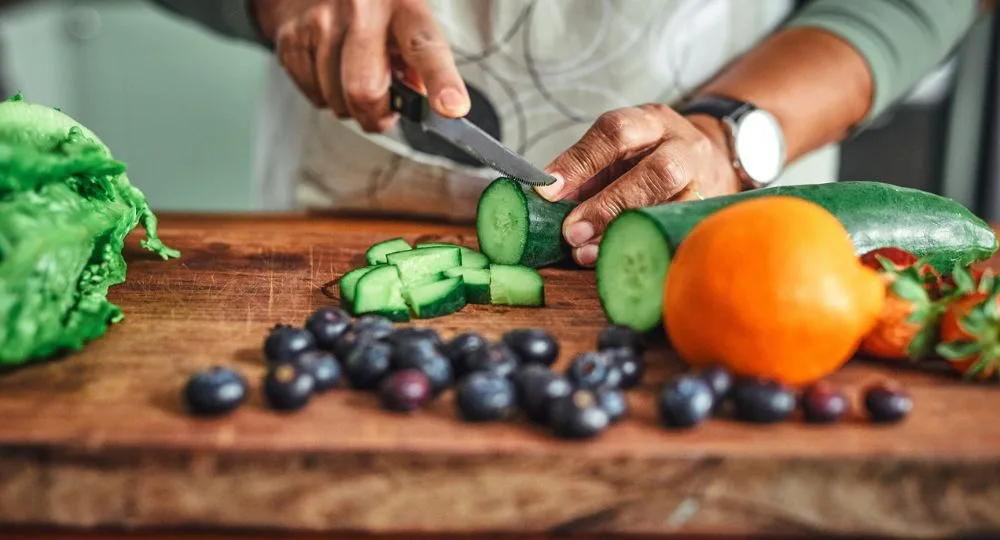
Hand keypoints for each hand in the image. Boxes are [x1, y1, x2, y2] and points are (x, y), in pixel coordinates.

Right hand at [253, 0, 469, 131]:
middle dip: (376, 116)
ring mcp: (320, 23)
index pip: (424, 48)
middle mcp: (360, 8)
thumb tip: (418, 102)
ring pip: (337, 101)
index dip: (441, 81)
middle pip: (365, 92)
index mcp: (402, 3)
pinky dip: (325, 95)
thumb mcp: (407, 18)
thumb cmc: (371, 7)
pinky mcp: (291, 39)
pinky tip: (330, 69)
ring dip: (349, 104)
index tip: (452, 108)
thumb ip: (419, 61)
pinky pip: (314, 97)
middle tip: (383, 110)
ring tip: (353, 74)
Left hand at [535, 104, 741, 265]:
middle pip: (655, 171)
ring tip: (587, 252)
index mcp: (652, 123)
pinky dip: (642, 248)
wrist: (713, 161)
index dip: (579, 162)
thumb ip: (585, 173)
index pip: (615, 132)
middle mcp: (683, 147)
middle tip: (571, 231)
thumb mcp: (620, 152)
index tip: (548, 191)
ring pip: (670, 205)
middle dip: (608, 204)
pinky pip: (675, 233)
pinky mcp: (707, 213)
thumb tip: (545, 201)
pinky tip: (617, 260)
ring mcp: (703, 182)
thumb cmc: (650, 159)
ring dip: (623, 231)